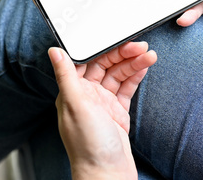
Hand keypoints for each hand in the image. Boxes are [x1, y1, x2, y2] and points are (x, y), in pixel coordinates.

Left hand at [49, 42, 156, 179]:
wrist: (108, 175)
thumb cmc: (88, 146)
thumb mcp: (76, 106)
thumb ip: (67, 76)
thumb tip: (54, 51)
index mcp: (72, 92)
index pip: (87, 61)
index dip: (102, 48)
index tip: (116, 37)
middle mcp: (86, 95)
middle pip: (105, 66)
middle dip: (122, 53)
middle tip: (140, 45)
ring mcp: (103, 103)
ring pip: (118, 75)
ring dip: (133, 63)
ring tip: (149, 54)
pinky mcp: (117, 112)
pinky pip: (126, 88)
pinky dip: (135, 76)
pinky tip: (144, 66)